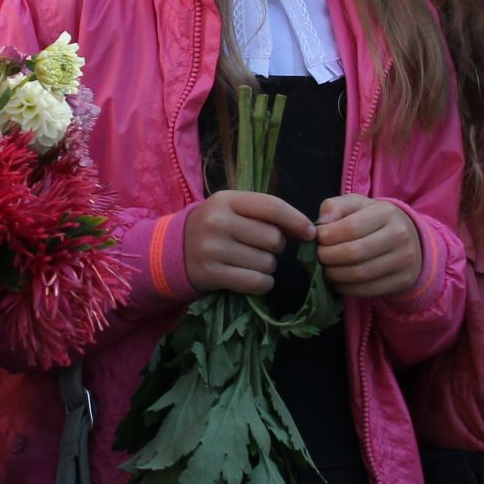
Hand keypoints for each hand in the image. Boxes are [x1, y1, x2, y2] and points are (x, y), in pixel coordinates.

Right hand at [183, 190, 315, 295]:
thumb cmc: (215, 228)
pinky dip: (261, 283)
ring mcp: (212, 249)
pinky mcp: (211, 274)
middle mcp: (218, 222)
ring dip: (267, 267)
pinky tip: (252, 278)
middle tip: (260, 248)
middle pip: (273, 239)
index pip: (272, 207)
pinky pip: (255, 282)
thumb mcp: (232, 210)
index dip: (297, 220)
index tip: (309, 233)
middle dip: (275, 248)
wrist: (174, 250)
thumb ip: (265, 214)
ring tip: (250, 263)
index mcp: (226, 200)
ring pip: (267, 263)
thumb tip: (307, 230)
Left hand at [316, 195, 422, 297]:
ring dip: (334, 275)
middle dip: (327, 257)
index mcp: (386, 213)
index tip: (316, 239)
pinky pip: (367, 289)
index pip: (350, 227)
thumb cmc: (374, 220)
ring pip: (359, 274)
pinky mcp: (402, 281)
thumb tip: (321, 223)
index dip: (326, 236)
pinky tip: (338, 281)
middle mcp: (399, 236)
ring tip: (325, 269)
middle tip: (317, 256)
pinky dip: (346, 288)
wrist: (412, 240)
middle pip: (353, 253)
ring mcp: (404, 260)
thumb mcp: (357, 205)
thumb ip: (335, 207)